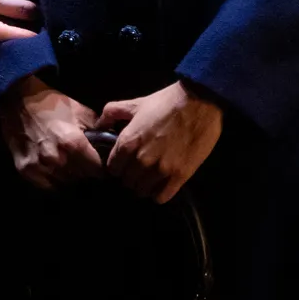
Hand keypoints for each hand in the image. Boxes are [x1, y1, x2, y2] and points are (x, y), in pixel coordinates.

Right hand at [0, 75, 103, 189]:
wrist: (18, 99)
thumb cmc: (52, 104)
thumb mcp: (80, 111)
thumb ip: (98, 131)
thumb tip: (112, 145)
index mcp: (74, 144)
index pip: (97, 170)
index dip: (100, 167)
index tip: (98, 164)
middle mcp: (57, 159)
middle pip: (81, 178)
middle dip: (84, 171)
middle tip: (82, 162)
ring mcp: (40, 166)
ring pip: (65, 184)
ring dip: (69, 177)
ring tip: (67, 164)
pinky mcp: (26, 170)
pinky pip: (47, 186)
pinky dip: (52, 181)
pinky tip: (53, 169)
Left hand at [94, 81, 222, 202]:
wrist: (199, 103)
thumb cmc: (166, 102)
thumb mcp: (135, 104)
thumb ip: (112, 113)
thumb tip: (99, 124)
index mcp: (128, 142)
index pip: (113, 168)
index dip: (118, 166)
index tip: (124, 163)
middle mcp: (141, 159)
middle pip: (127, 182)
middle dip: (131, 176)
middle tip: (139, 170)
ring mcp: (160, 170)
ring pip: (143, 191)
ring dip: (144, 186)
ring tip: (151, 178)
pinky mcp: (179, 176)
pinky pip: (162, 197)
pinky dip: (160, 194)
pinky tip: (162, 186)